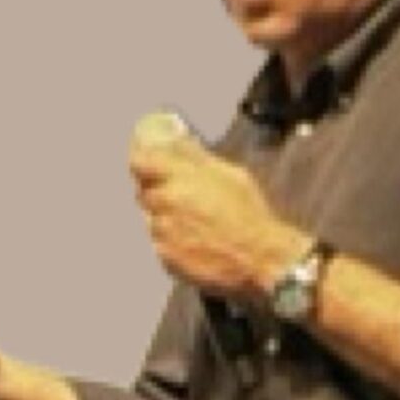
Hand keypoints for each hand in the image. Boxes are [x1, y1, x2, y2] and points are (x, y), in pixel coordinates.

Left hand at [129, 129, 305, 298]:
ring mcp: (163, 234)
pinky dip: (172, 238)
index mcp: (180, 179)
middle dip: (158, 189)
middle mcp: (166, 204)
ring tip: (195, 220)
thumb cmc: (249, 215)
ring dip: (165, 215)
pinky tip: (195, 239)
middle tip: (179, 192)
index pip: (140, 162)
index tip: (147, 158)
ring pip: (152, 218)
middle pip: (144, 190)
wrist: (260, 259)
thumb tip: (179, 140)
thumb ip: (198, 158)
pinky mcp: (165, 259)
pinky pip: (160, 242)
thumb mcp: (230, 175)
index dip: (142, 159)